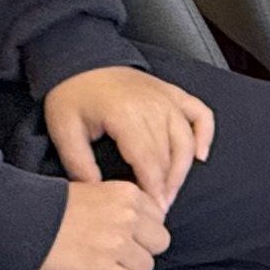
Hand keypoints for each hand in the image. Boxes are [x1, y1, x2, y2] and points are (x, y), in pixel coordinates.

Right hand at [38, 177, 168, 269]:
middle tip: (121, 255)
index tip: (129, 235)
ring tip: (110, 269)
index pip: (158, 218)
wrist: (19, 221)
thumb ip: (120, 204)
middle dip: (142, 250)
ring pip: (147, 267)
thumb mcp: (92, 189)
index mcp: (127, 194)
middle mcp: (127, 217)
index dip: (143, 230)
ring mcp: (116, 245)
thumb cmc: (49, 207)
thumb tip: (142, 224)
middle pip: (159, 243)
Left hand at [40, 63, 216, 211]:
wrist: (81, 58)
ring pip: (187, 142)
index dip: (152, 190)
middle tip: (159, 209)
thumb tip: (97, 192)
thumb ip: (79, 164)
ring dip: (183, 170)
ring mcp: (167, 98)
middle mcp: (153, 106)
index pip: (149, 162)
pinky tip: (200, 155)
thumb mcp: (64, 130)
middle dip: (167, 187)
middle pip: (171, 156)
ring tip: (171, 192)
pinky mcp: (173, 93)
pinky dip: (205, 135)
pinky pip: (201, 115)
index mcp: (127, 116)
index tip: (150, 210)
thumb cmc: (72, 94)